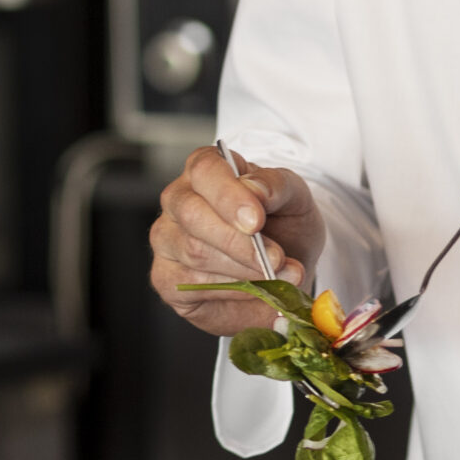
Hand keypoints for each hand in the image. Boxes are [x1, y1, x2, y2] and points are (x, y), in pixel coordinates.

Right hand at [150, 145, 325, 336]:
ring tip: (279, 275)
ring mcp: (166, 239)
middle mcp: (178, 199)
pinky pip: (192, 285)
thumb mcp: (294, 198)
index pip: (205, 171)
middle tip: (276, 258)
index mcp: (205, 169)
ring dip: (245, 270)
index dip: (229, 196)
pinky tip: (255, 289)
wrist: (284, 267)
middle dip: (239, 242)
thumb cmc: (283, 224)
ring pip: (195, 253)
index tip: (256, 220)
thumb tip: (256, 189)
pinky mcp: (165, 277)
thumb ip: (277, 186)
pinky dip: (232, 291)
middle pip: (192, 214)